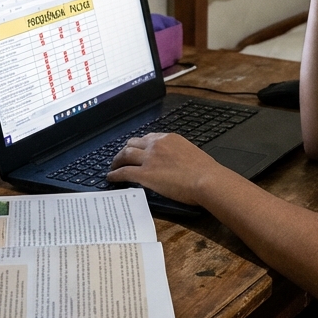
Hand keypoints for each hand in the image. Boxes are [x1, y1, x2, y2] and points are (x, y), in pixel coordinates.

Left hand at [106, 133, 232, 205]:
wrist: (206, 179)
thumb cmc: (205, 171)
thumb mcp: (191, 153)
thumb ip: (179, 153)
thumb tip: (176, 161)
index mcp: (169, 138)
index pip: (148, 138)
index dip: (140, 144)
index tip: (137, 149)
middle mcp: (157, 145)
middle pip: (133, 143)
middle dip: (125, 150)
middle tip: (122, 157)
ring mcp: (149, 159)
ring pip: (125, 155)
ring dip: (117, 160)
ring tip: (114, 166)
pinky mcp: (144, 174)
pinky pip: (124, 172)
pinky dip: (115, 174)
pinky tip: (111, 177)